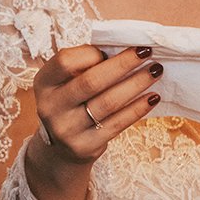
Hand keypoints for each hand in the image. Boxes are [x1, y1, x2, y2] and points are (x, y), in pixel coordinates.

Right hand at [24, 44, 161, 195]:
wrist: (60, 150)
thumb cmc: (70, 104)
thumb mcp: (64, 83)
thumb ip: (82, 67)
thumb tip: (122, 50)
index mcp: (44, 83)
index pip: (65, 61)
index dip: (90, 53)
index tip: (110, 50)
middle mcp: (50, 107)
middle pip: (91, 81)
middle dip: (122, 64)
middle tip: (147, 52)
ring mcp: (67, 129)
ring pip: (108, 102)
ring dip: (136, 84)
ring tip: (155, 71)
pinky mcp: (85, 146)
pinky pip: (118, 123)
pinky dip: (137, 108)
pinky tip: (152, 97)